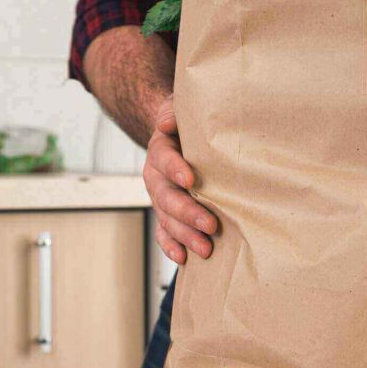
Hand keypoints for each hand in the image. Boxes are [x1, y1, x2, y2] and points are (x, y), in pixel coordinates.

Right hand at [143, 94, 217, 264]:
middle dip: (188, 212)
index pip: (164, 158)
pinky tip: (183, 258)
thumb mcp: (181, 109)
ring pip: (166, 218)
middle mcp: (155, 176)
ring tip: (206, 248)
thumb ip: (174, 113)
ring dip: (184, 235)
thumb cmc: (187, 123)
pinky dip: (171, 245)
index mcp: (160, 150)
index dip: (175, 169)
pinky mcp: (165, 212)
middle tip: (211, 225)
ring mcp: (159, 196)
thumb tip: (166, 122)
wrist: (176, 134)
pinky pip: (163, 231)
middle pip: (166, 196)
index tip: (191, 180)